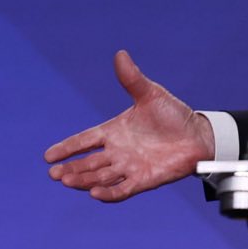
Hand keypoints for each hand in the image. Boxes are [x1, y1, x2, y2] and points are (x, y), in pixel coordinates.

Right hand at [43, 50, 216, 202]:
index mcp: (114, 131)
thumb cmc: (173, 114)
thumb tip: (120, 54)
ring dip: (83, 180)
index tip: (48, 156)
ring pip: (101, 176)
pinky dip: (109, 193)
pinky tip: (94, 194)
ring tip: (67, 181)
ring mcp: (130, 167)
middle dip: (71, 168)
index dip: (67, 148)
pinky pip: (123, 190)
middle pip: (88, 163)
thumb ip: (132, 79)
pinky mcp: (144, 180)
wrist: (198, 135)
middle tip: (54, 174)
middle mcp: (118, 152)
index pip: (84, 141)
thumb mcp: (151, 94)